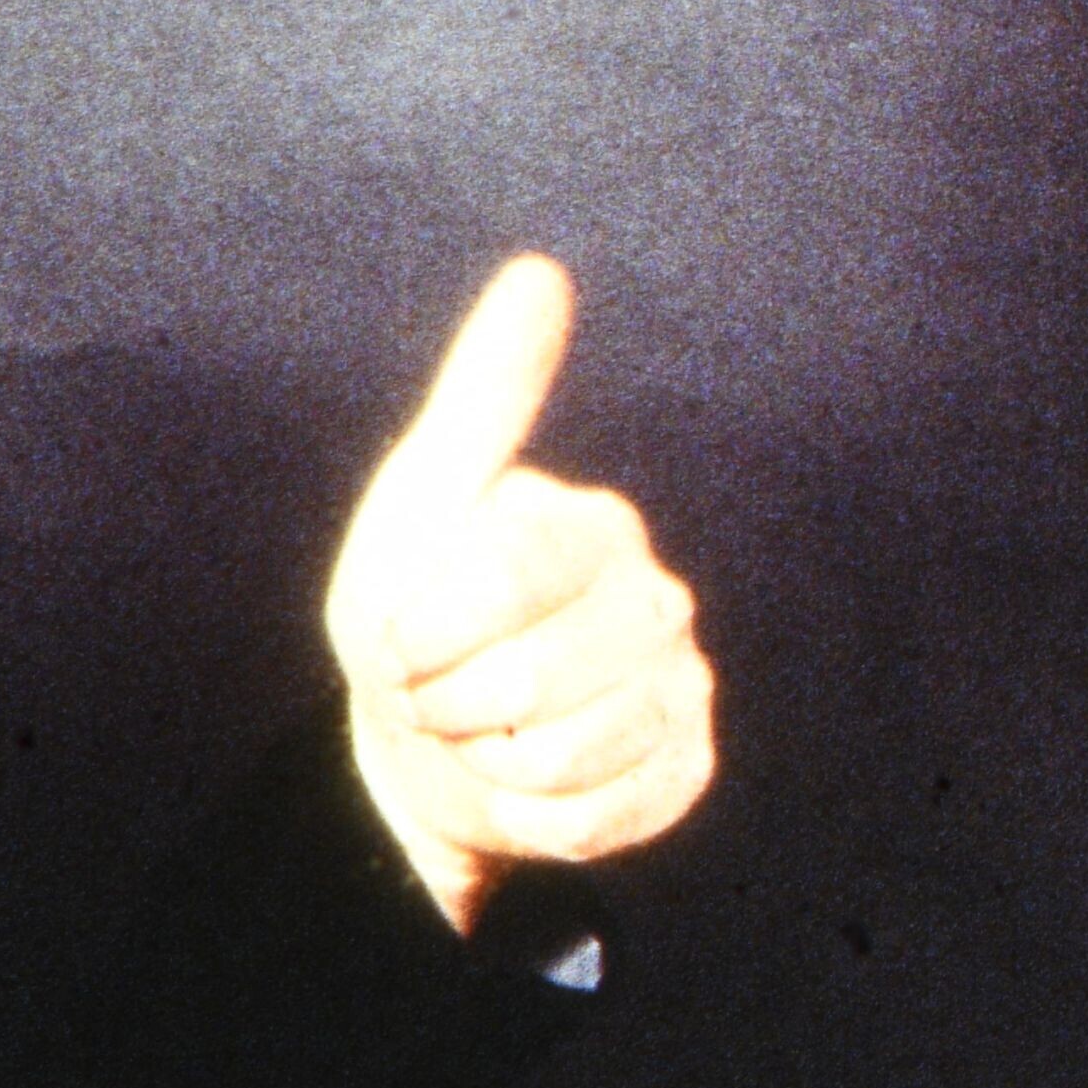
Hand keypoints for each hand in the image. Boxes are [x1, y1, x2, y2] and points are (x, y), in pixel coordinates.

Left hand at [329, 253, 715, 929]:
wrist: (427, 747)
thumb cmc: (418, 614)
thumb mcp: (421, 504)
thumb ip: (485, 394)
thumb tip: (543, 271)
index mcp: (595, 526)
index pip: (509, 577)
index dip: (430, 629)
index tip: (402, 638)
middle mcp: (656, 599)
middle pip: (536, 676)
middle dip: (450, 705)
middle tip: (440, 694)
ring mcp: (679, 688)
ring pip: (570, 753)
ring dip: (490, 765)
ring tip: (484, 737)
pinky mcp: (684, 769)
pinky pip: (602, 815)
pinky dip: (536, 816)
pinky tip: (527, 782)